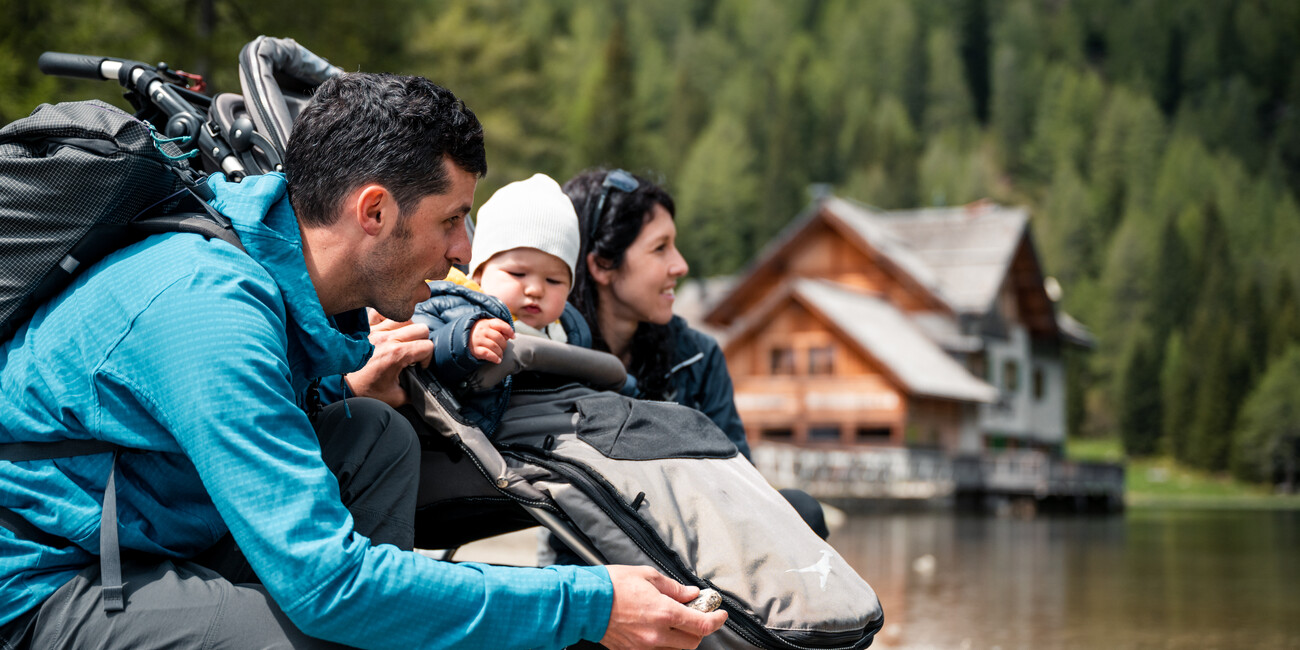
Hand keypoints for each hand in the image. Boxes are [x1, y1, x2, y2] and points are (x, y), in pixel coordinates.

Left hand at [344, 309, 433, 406]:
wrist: (339, 387)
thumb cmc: (364, 391)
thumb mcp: (395, 397)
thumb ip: (413, 392)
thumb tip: (423, 390)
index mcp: (397, 354)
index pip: (427, 346)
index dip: (428, 358)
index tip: (420, 366)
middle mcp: (388, 339)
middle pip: (421, 328)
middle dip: (422, 342)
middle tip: (414, 353)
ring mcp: (376, 331)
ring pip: (405, 319)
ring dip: (408, 329)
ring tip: (403, 341)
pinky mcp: (366, 328)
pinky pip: (382, 314)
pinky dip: (388, 319)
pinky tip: (388, 330)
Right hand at [469, 318, 514, 363]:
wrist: (463, 338)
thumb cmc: (481, 333)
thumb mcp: (488, 327)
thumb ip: (499, 329)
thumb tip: (510, 336)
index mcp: (487, 323)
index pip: (500, 324)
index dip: (509, 330)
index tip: (513, 337)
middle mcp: (482, 330)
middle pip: (499, 337)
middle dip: (504, 345)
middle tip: (503, 349)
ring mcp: (478, 340)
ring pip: (494, 346)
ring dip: (500, 353)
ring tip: (501, 355)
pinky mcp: (475, 349)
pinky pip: (487, 354)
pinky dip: (494, 358)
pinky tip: (498, 360)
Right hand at [599, 565, 727, 649]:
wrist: (585, 602)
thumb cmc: (612, 585)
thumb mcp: (648, 576)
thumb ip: (674, 588)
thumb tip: (691, 594)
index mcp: (663, 612)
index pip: (702, 625)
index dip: (716, 620)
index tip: (720, 614)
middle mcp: (657, 633)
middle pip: (693, 642)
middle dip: (699, 629)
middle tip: (695, 614)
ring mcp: (645, 646)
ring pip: (677, 649)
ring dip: (682, 637)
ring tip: (674, 620)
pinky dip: (665, 642)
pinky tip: (658, 627)